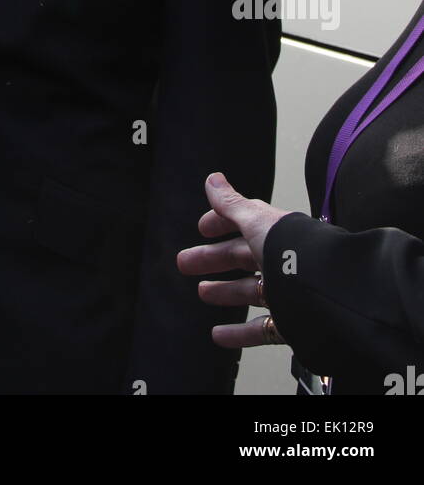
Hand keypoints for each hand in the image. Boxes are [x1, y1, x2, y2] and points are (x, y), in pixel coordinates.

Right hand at [176, 172, 291, 348]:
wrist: (329, 295)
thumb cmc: (294, 252)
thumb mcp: (256, 222)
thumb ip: (232, 204)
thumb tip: (212, 179)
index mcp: (275, 233)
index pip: (245, 222)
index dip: (222, 223)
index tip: (202, 228)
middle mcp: (282, 260)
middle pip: (242, 257)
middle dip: (213, 258)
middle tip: (186, 262)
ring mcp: (287, 292)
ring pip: (250, 291)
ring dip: (225, 291)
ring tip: (203, 292)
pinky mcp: (290, 322)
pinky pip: (261, 329)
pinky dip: (238, 333)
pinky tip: (219, 335)